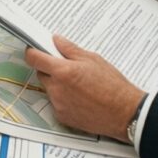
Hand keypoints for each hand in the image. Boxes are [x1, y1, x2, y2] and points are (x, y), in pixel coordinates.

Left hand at [25, 34, 143, 141]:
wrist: (125, 113)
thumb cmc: (113, 86)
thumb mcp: (93, 59)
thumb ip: (70, 49)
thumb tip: (56, 40)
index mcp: (62, 71)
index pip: (34, 58)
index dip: (32, 52)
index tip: (34, 50)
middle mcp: (56, 89)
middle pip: (41, 73)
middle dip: (50, 69)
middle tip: (68, 68)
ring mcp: (58, 104)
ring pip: (49, 89)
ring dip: (57, 85)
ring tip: (79, 85)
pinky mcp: (62, 117)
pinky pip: (56, 103)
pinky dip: (63, 99)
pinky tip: (80, 98)